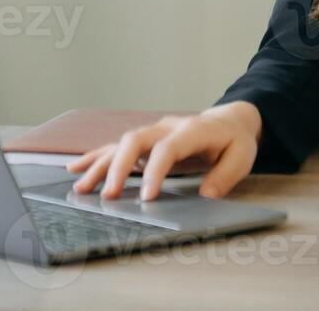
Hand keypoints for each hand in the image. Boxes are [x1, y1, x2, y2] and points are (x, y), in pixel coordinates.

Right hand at [66, 101, 261, 201]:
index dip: (155, 172)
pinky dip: (96, 157)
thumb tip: (206, 195)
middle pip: (136, 140)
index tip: (147, 198)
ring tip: (81, 187)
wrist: (230, 121)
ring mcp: (154, 131)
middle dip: (120, 167)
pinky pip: (117, 146)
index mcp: (192, 130)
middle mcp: (167, 127)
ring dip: (100, 164)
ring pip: (121, 143)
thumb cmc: (234, 141)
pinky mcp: (145, 140)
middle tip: (110, 195)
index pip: (167, 148)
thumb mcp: (242, 156)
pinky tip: (76, 169)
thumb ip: (225, 175)